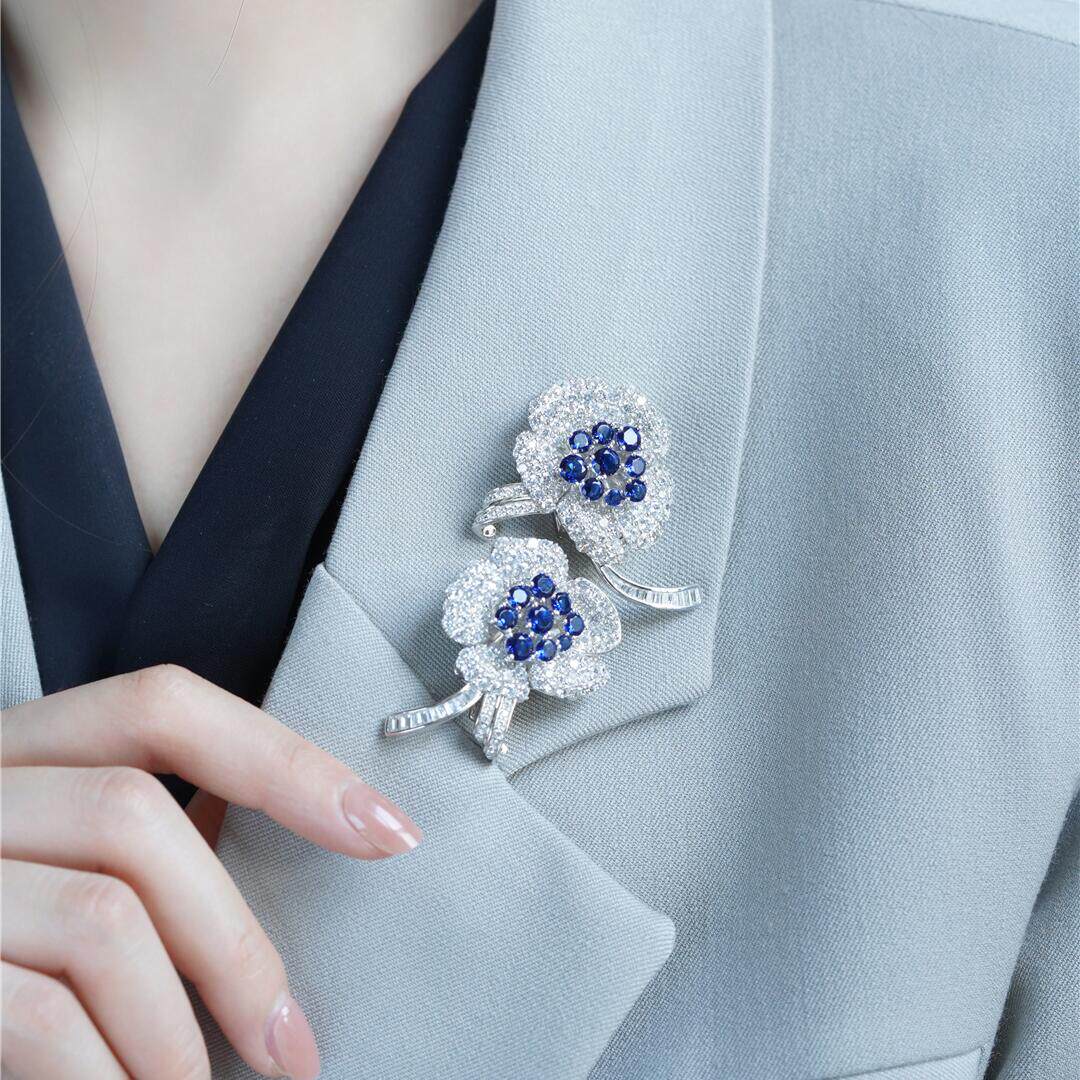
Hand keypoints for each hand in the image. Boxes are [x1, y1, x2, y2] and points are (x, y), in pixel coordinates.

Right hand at [0, 665, 421, 1079]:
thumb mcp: (47, 861)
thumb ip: (137, 842)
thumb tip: (287, 851)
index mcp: (13, 745)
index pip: (164, 705)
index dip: (285, 760)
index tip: (388, 832)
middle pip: (141, 820)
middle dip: (237, 944)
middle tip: (293, 1048)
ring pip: (101, 921)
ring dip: (176, 1033)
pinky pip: (36, 1015)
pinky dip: (109, 1076)